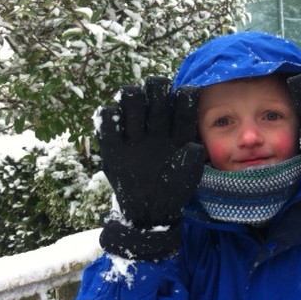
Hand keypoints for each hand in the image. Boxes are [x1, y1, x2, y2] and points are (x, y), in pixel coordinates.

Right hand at [96, 76, 204, 227]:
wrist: (149, 213)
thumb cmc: (173, 193)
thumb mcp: (188, 180)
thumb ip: (191, 161)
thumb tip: (193, 145)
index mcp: (178, 132)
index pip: (184, 105)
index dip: (185, 95)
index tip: (186, 95)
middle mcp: (157, 128)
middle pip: (156, 93)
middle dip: (156, 86)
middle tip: (156, 95)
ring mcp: (135, 135)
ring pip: (131, 100)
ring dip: (133, 96)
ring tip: (134, 104)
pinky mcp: (114, 146)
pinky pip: (107, 120)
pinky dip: (109, 115)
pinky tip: (116, 121)